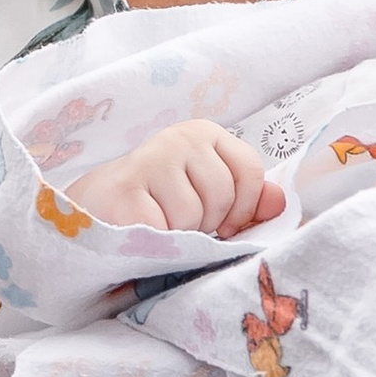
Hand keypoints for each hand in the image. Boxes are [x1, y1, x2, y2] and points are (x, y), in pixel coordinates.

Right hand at [70, 118, 283, 236]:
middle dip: (208, 222)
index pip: (249, 170)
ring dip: (180, 234)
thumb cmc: (160, 204)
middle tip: (182, 221)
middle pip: (223, 195)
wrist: (96, 208)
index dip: (243, 207)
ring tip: (160, 222)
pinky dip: (156, 242)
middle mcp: (178, 137)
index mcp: (205, 133)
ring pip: (193, 215)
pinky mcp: (125, 189)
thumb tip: (280, 202)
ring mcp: (149, 159)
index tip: (224, 222)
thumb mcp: (209, 197)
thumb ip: (248, 200)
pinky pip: (163, 231)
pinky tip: (140, 230)